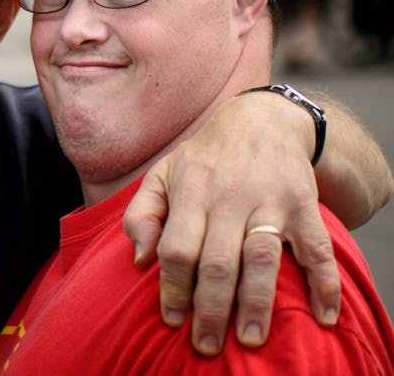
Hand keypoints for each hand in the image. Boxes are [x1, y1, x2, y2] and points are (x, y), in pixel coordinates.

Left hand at [123, 91, 338, 355]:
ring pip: (261, 258)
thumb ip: (142, 214)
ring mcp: (269, 202)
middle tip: (207, 344)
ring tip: (252, 339)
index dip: (173, 287)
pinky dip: (323, 283)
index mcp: (191, 192)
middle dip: (211, 308)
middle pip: (218, 261)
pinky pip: (317, 248)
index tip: (172, 319)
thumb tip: (140, 259)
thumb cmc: (204, 158)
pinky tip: (323, 315)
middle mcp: (229, 198)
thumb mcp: (162, 175)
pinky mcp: (303, 206)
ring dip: (257, 303)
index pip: (177, 248)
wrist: (262, 120)